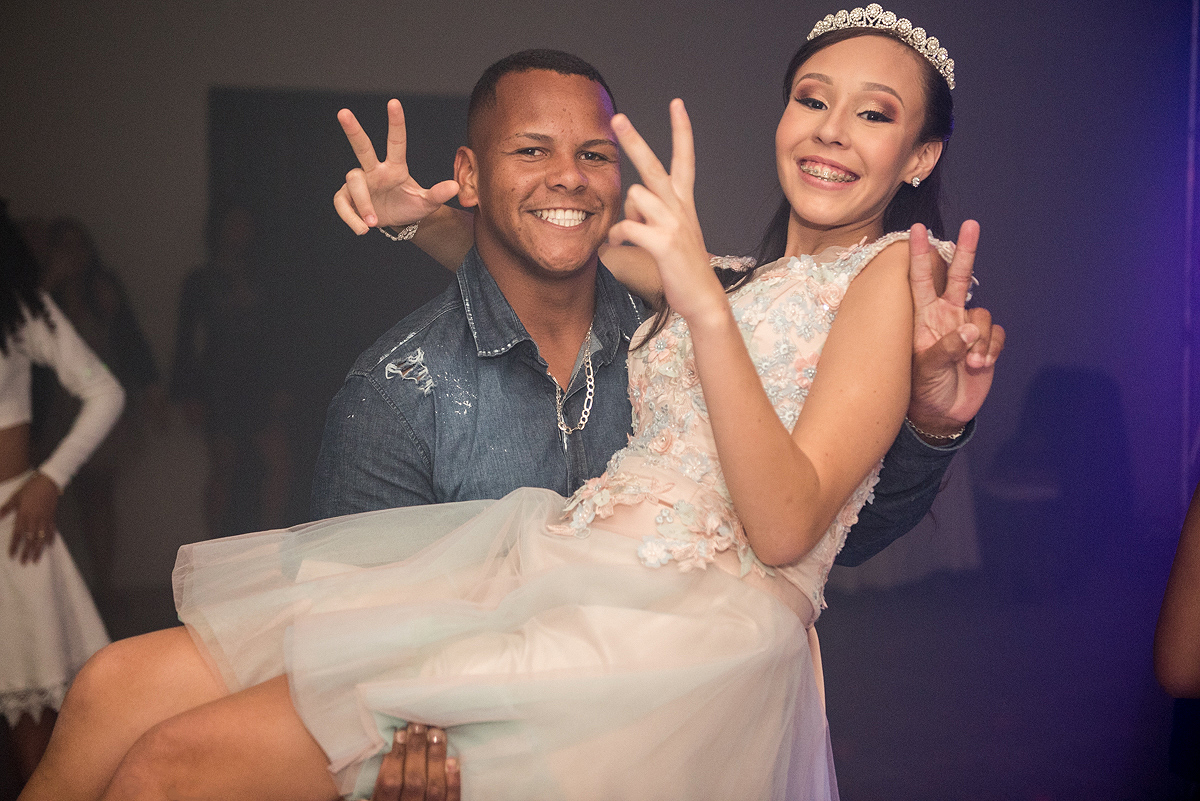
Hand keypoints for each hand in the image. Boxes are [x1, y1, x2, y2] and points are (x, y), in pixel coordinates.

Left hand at [2, 472, 60, 564]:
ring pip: (41, 538)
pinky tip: (49, 546)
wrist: (49, 482)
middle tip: (23, 563)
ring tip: (36, 560)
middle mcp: (35, 520)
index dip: (14, 546)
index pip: (18, 534)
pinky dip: (50, 539)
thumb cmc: (30, 489)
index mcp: (24, 516)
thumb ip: (6, 509)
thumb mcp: (15, 497)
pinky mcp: (52, 517)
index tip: (12, 555)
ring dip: (38, 550)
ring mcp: (44, 520)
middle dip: (26, 552)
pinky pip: (52, 531)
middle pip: (30, 540)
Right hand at [334, 100, 459, 234]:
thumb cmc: (411, 206)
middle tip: (343, 112)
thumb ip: (438, 194)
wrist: (396, 221)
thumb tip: (455, 186)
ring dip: (363, 204)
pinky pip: (343, 203)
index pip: (396, 142)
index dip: (395, 123)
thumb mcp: (427, 203)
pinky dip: (350, 217)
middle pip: (362, 147)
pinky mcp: (347, 197)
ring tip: (373, 223)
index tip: (394, 102)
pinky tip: (362, 228)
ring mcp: (360, 183)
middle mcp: (374, 171)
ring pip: (354, 183)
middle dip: (353, 130)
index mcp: (395, 168)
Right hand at [371, 724, 460, 800]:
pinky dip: (454, 781)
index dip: (395, 757)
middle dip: (416, 751)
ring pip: (434, 789)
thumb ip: (363, 794)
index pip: (389, 783)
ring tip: (437, 733)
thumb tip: (358, 771)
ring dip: (436, 759)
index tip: (399, 733)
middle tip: (418, 725)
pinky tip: (454, 759)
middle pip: (413, 782)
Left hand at [607, 100, 724, 322]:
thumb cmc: (683, 268)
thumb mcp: (671, 233)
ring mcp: (674, 223)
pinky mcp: (664, 242)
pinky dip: (617, 237)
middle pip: (653, 164)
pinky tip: (618, 247)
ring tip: (631, 236)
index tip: (677, 103)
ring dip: (625, 215)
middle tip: (617, 117)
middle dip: (633, 139)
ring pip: (635, 196)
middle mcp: (680, 206)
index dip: (681, 130)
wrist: (703, 299)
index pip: (684, 158)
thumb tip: (631, 203)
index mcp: (683, 202)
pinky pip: (627, 227)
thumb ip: (652, 213)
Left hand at [907, 220, 1005, 437]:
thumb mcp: (926, 371)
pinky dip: (991, 349)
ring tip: (970, 364)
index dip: (919, 255)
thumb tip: (969, 330)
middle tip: (971, 224)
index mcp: (923, 318)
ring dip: (981, 340)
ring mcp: (967, 329)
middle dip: (966, 251)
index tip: (915, 230)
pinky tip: (980, 365)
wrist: (943, 414)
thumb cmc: (923, 390)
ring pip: (982, 314)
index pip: (920, 281)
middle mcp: (946, 317)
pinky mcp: (985, 344)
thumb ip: (945, 349)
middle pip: (959, 277)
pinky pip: (996, 334)